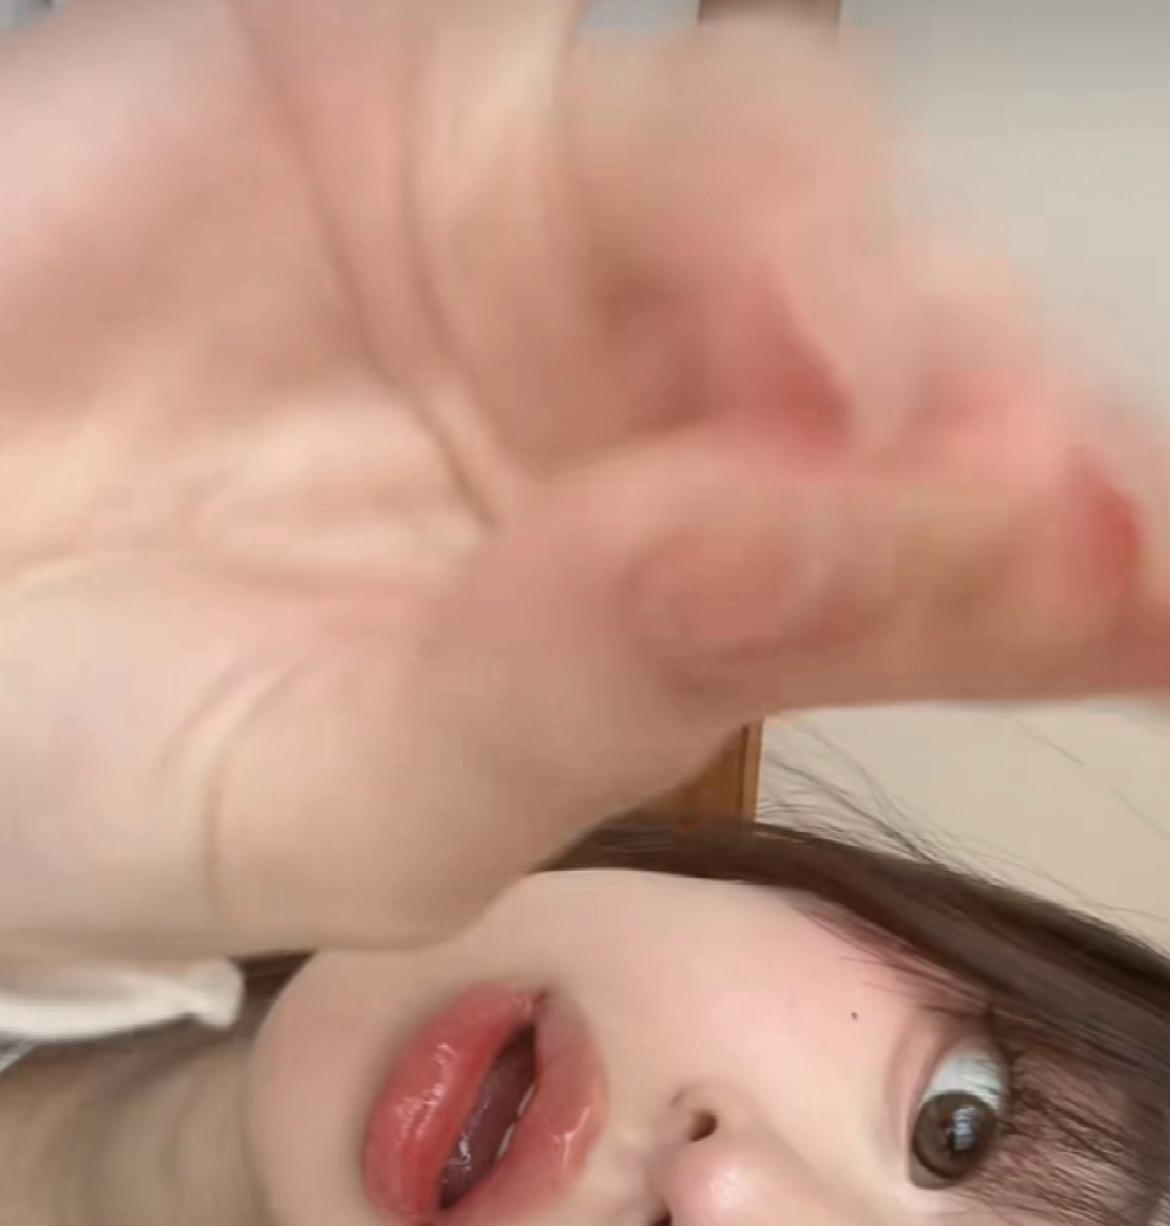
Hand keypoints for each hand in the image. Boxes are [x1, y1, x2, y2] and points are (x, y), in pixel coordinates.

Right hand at [0, 0, 1164, 965]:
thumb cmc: (96, 758)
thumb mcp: (346, 811)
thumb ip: (568, 705)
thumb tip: (778, 568)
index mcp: (659, 621)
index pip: (908, 593)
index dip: (1042, 589)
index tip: (1150, 604)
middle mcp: (638, 421)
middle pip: (899, 376)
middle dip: (1004, 436)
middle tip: (1082, 517)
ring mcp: (535, 239)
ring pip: (774, 189)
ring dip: (869, 280)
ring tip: (919, 399)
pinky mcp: (401, 80)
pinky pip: (574, 53)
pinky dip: (728, 134)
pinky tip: (792, 224)